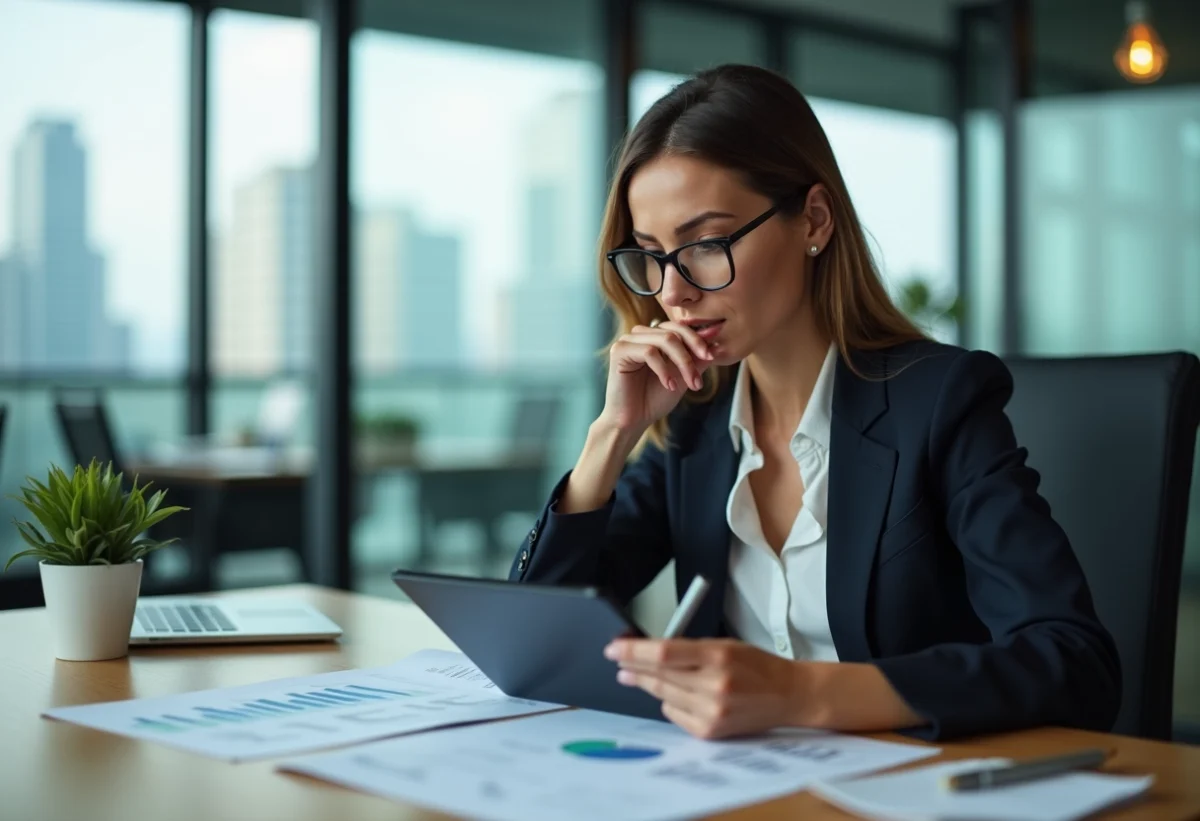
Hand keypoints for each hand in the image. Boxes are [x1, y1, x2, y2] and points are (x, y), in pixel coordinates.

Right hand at [599, 321, 713, 433]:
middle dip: (691, 356)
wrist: (633, 420)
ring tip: (689, 384)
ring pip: (665, 340)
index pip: (680, 327)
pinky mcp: (619, 350)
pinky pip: (649, 352)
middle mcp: (641, 334)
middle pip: (674, 332)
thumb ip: (697, 359)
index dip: (698, 340)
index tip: (711, 356)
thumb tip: (717, 342)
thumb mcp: (683, 376)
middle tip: (700, 377)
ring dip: (682, 363)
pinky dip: (664, 369)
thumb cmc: (655, 399)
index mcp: (654, 336)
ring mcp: (628, 340)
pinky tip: (669, 385)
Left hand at [604, 638, 805, 738]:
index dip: (634, 650)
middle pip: (658, 675)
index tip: (614, 647)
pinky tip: (676, 696)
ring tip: (636, 676)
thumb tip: (648, 650)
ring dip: (647, 684)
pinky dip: (669, 703)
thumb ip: (689, 648)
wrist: (788, 696)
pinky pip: (674, 714)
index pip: (664, 653)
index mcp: (718, 656)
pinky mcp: (710, 731)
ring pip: (662, 695)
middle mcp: (714, 685)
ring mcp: (712, 711)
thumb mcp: (724, 644)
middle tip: (618, 660)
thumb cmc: (757, 666)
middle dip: (633, 667)